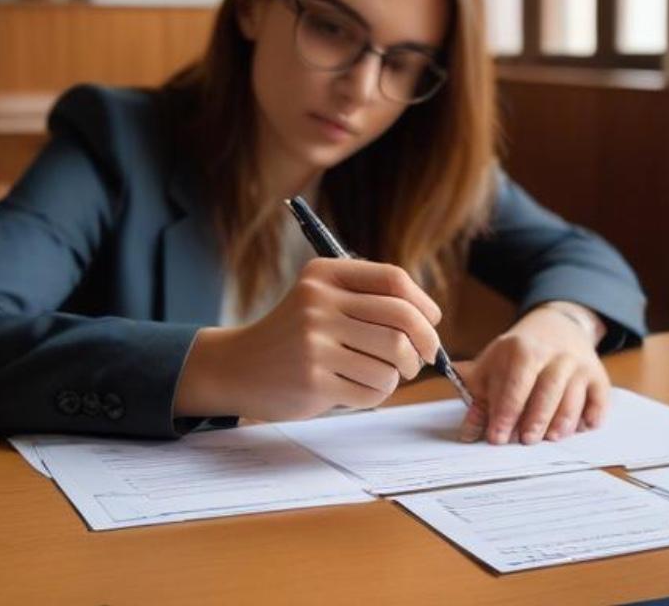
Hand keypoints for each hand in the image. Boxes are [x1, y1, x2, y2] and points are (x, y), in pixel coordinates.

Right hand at [174, 258, 440, 421]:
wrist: (238, 368)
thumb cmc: (294, 334)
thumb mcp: (319, 298)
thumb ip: (366, 298)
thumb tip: (429, 319)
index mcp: (324, 275)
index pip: (393, 279)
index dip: (422, 303)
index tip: (431, 322)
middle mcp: (318, 303)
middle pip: (401, 320)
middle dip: (424, 344)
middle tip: (421, 359)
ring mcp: (314, 342)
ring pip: (393, 360)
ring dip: (399, 374)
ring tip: (383, 375)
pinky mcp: (313, 380)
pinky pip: (373, 389)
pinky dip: (378, 394)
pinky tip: (359, 389)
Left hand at [458, 302, 609, 444]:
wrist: (556, 326)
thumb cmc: (519, 354)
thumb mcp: (493, 366)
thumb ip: (479, 399)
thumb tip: (467, 433)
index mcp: (523, 349)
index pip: (515, 384)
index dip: (505, 412)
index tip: (496, 437)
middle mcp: (554, 354)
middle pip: (547, 390)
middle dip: (535, 418)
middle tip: (525, 440)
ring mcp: (579, 364)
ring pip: (574, 396)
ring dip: (563, 420)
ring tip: (551, 438)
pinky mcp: (597, 376)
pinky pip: (599, 398)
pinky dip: (593, 414)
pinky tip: (583, 428)